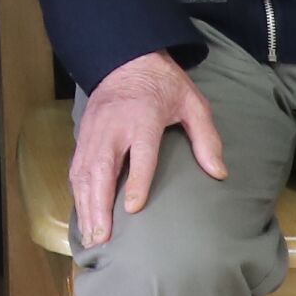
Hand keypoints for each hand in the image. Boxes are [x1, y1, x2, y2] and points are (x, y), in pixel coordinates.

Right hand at [71, 52, 225, 246]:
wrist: (127, 58)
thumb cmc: (164, 84)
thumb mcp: (193, 103)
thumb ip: (206, 137)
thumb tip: (218, 173)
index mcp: (144, 116)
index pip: (140, 153)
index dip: (136, 181)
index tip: (133, 209)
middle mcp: (114, 125)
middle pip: (102, 167)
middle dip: (99, 204)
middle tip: (103, 237)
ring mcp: (95, 130)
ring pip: (85, 170)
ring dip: (86, 204)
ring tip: (91, 235)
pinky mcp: (84, 133)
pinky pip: (76, 167)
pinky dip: (77, 193)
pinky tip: (83, 214)